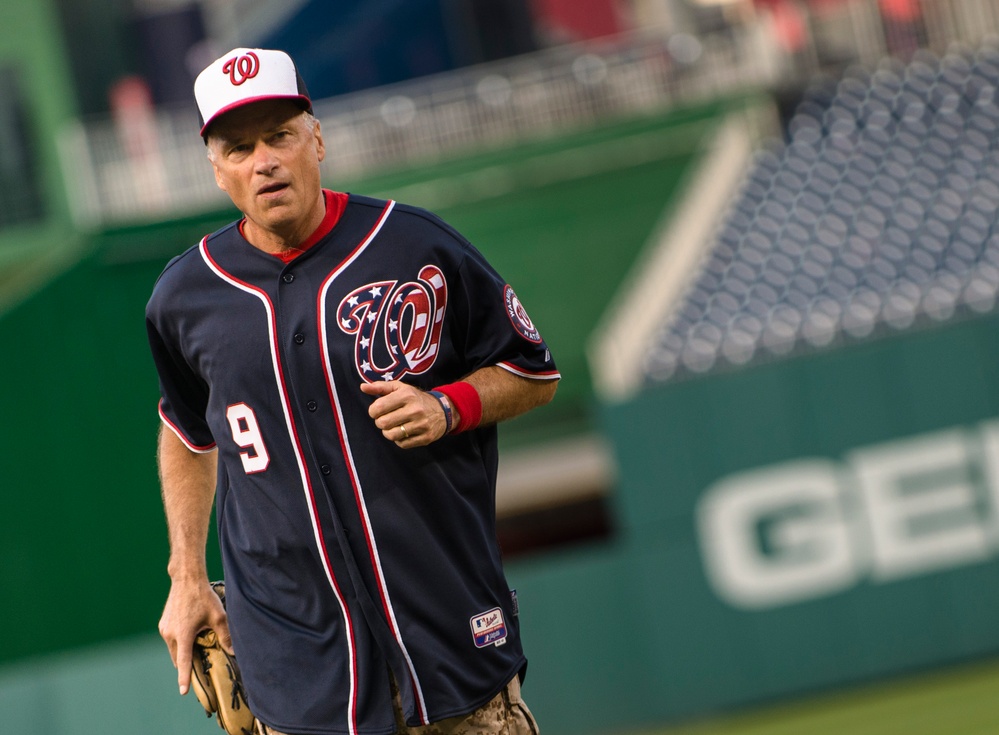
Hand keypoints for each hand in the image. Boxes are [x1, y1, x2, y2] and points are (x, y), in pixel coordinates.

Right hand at [159, 578, 231, 694]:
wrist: (186, 579)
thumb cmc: (203, 597)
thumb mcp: (218, 616)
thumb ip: (225, 635)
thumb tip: (234, 651)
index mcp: (183, 634)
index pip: (184, 662)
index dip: (184, 678)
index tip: (183, 691)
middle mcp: (170, 634)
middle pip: (178, 658)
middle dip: (187, 665)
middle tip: (200, 669)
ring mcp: (164, 629)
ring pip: (174, 650)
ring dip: (183, 653)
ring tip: (197, 649)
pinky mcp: (163, 625)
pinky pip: (171, 641)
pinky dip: (179, 644)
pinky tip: (190, 638)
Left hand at [360, 381, 447, 447]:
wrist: (443, 410)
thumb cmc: (416, 398)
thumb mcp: (400, 388)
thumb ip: (380, 387)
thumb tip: (362, 387)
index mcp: (407, 395)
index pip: (378, 407)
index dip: (373, 411)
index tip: (377, 410)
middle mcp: (415, 410)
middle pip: (382, 423)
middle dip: (380, 422)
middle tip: (386, 418)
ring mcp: (421, 425)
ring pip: (391, 435)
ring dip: (388, 432)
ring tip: (393, 426)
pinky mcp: (425, 438)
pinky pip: (402, 444)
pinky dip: (399, 439)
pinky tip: (404, 431)